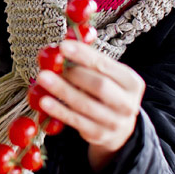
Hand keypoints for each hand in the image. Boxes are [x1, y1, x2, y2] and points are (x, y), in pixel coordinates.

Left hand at [34, 40, 144, 170]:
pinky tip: (44, 101)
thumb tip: (67, 38)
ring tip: (43, 78)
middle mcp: (127, 103)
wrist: (119, 129)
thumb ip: (90, 60)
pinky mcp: (99, 135)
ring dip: (62, 90)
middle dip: (74, 74)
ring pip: (85, 104)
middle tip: (51, 65)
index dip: (83, 55)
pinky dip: (59, 111)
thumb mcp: (108, 76)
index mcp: (132, 82)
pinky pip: (76, 121)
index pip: (106, 65)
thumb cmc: (108, 93)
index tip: (63, 46)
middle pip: (99, 86)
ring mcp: (114, 122)